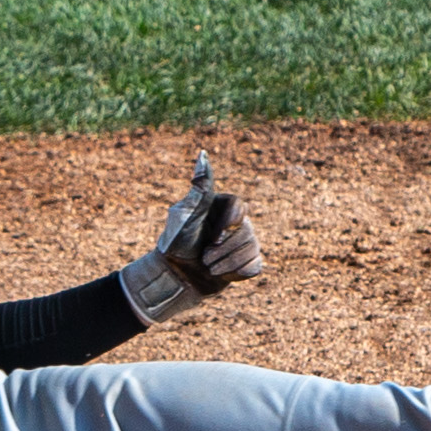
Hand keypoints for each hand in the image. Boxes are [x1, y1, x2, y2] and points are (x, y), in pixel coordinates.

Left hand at [121, 150, 261, 324]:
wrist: (174, 276)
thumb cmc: (175, 242)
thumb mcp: (186, 214)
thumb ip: (200, 188)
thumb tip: (202, 154)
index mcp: (220, 205)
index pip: (240, 206)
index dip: (230, 223)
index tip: (215, 236)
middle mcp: (234, 221)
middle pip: (248, 230)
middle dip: (224, 249)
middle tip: (204, 256)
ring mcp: (241, 241)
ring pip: (253, 249)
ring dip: (227, 262)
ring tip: (208, 266)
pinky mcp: (246, 261)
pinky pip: (255, 266)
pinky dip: (237, 272)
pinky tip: (221, 273)